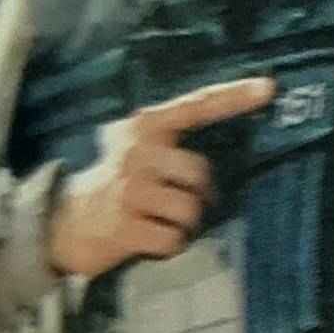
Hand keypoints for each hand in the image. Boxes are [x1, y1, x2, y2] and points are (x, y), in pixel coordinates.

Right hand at [46, 75, 274, 280]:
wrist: (65, 223)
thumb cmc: (116, 185)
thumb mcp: (138, 150)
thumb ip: (173, 142)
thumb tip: (220, 148)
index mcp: (144, 127)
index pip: (196, 105)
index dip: (234, 96)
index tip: (268, 86)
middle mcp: (137, 152)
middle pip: (200, 173)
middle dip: (200, 195)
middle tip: (179, 203)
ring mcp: (129, 190)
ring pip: (191, 210)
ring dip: (185, 224)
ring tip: (160, 221)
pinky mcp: (125, 226)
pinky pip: (174, 240)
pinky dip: (170, 246)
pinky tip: (150, 239)